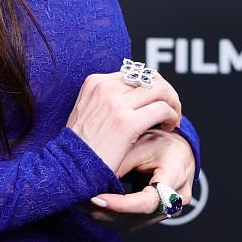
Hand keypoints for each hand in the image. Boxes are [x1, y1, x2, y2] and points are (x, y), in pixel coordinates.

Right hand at [66, 69, 181, 173]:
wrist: (68, 168)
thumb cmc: (81, 146)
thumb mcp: (88, 112)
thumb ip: (107, 99)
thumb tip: (135, 94)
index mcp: (95, 82)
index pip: (136, 73)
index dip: (152, 87)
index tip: (155, 103)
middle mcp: (105, 87)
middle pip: (151, 78)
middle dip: (167, 93)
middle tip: (171, 109)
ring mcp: (116, 103)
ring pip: (161, 90)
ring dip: (173, 104)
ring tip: (172, 119)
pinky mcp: (127, 122)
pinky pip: (162, 109)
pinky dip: (172, 117)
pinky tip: (169, 128)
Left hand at [88, 130, 195, 228]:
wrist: (177, 151)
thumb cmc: (160, 143)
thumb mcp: (139, 144)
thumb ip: (119, 161)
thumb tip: (93, 181)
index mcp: (176, 175)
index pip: (148, 201)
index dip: (119, 204)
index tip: (95, 198)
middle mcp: (177, 198)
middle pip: (136, 216)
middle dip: (105, 211)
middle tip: (79, 201)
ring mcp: (169, 211)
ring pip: (130, 223)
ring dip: (103, 216)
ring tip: (80, 203)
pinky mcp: (156, 217)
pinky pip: (130, 223)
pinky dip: (108, 216)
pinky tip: (92, 207)